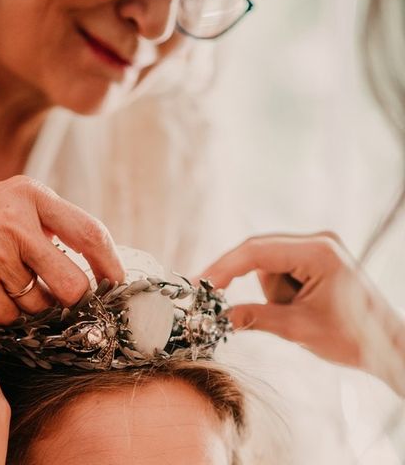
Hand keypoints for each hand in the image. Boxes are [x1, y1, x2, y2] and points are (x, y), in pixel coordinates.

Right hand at [0, 175, 123, 322]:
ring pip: (38, 305)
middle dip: (67, 300)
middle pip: (73, 282)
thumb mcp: (5, 204)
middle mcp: (14, 220)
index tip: (115, 282)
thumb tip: (93, 264)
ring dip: (24, 304)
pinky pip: (8, 316)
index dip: (109, 263)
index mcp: (29, 196)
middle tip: (51, 296)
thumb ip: (47, 226)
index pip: (89, 232)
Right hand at [201, 232, 403, 371]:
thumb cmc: (354, 337)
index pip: (256, 251)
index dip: (224, 267)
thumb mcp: (299, 329)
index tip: (202, 284)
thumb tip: (220, 317)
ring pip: (268, 265)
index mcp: (317, 252)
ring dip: (271, 292)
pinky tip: (298, 308)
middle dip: (242, 279)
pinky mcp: (315, 260)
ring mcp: (317, 249)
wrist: (389, 346)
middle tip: (214, 297)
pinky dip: (279, 292)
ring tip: (295, 315)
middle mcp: (317, 242)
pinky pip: (280, 271)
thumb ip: (255, 317)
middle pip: (260, 253)